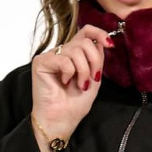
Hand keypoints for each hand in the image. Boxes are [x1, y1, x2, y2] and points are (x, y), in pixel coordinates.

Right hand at [30, 24, 115, 151]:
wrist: (61, 120)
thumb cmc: (74, 104)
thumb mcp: (94, 78)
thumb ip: (97, 59)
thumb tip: (101, 42)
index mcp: (74, 54)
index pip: (86, 32)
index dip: (100, 33)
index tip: (110, 44)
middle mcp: (62, 53)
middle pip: (85, 42)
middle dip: (94, 61)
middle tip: (92, 78)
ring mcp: (51, 56)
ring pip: (76, 50)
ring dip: (83, 70)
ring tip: (80, 85)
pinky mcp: (41, 62)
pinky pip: (63, 59)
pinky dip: (69, 73)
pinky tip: (64, 82)